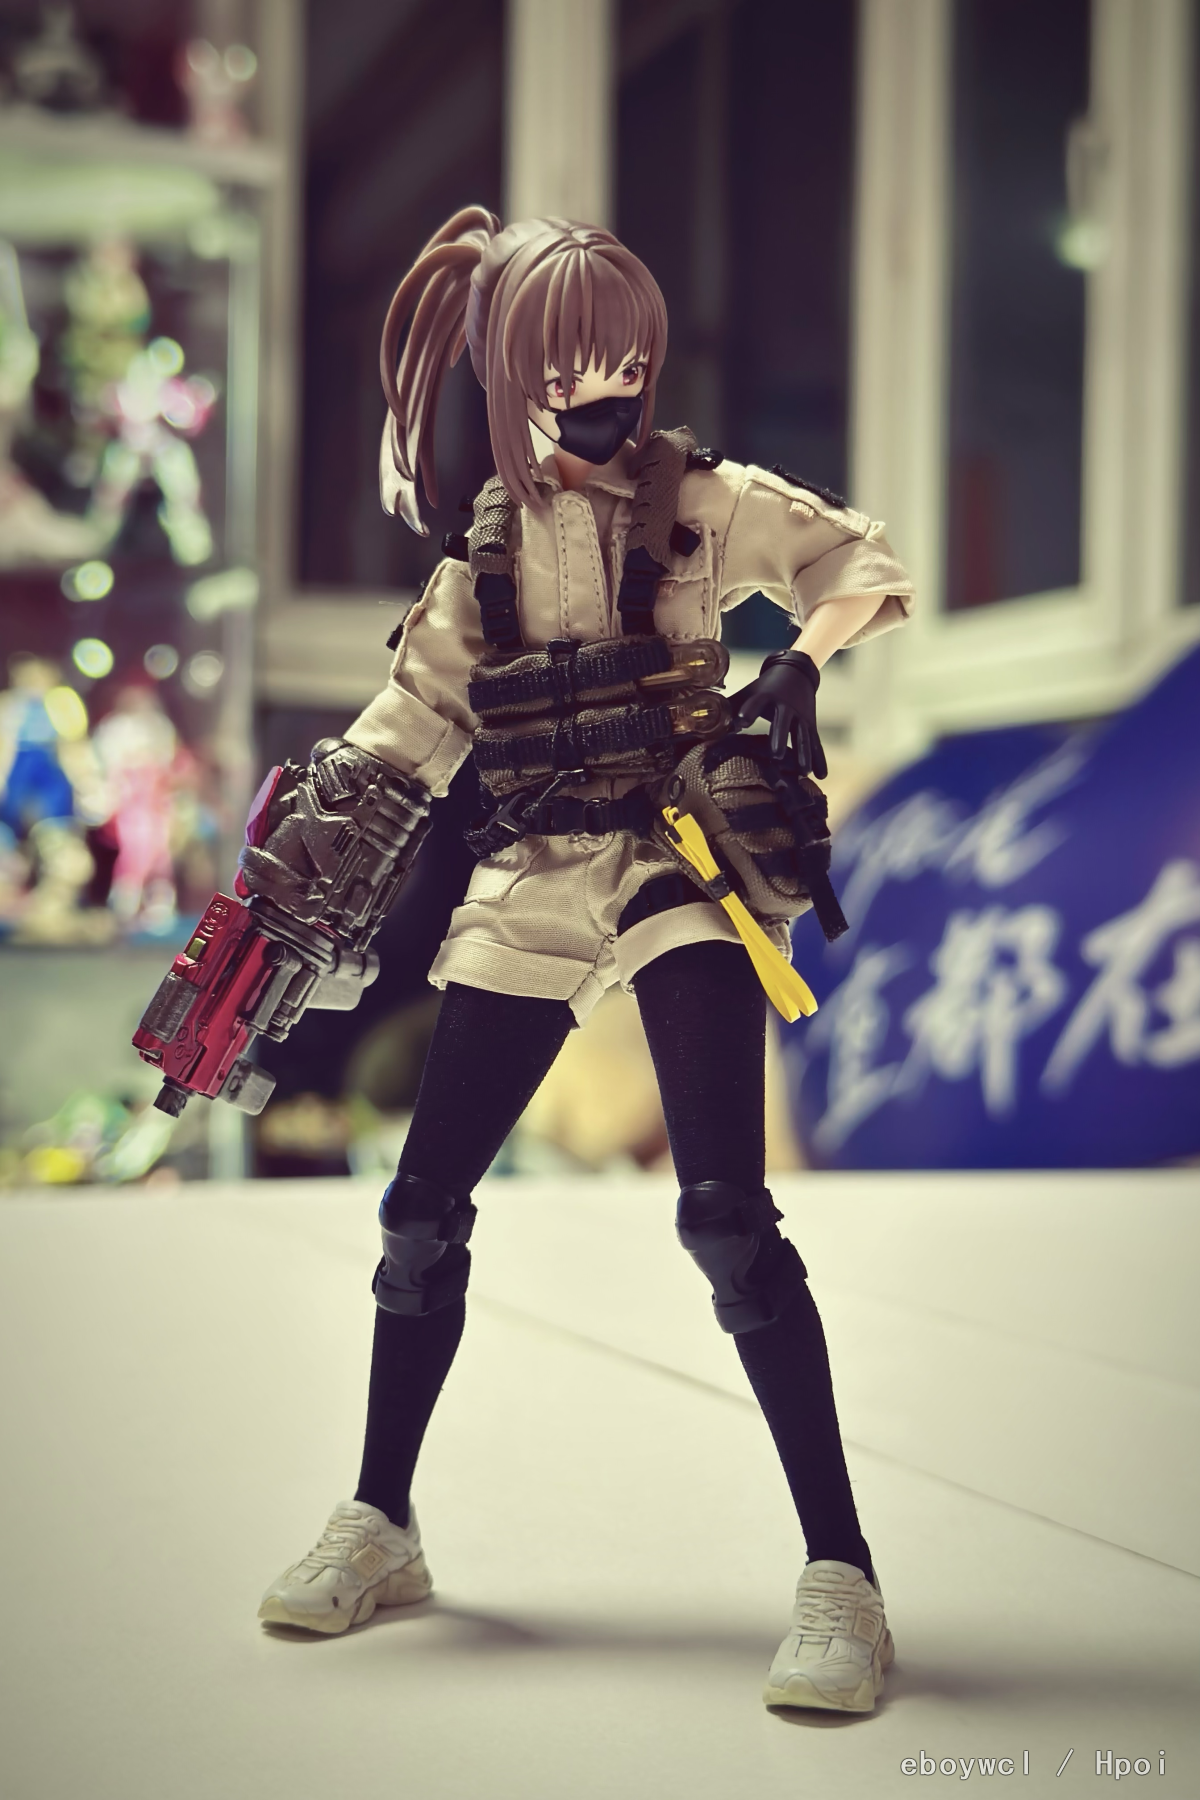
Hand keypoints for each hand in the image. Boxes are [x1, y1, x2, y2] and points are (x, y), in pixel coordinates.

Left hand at [730, 649, 827, 777]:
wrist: (797, 672)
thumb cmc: (764, 688)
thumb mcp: (749, 692)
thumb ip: (728, 706)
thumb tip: (701, 722)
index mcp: (766, 696)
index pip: (755, 703)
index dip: (748, 711)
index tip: (740, 722)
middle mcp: (785, 706)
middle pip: (782, 723)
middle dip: (779, 738)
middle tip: (775, 755)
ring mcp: (801, 715)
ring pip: (802, 736)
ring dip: (804, 754)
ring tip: (803, 771)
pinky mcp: (811, 724)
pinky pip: (816, 743)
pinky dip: (820, 759)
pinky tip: (822, 775)